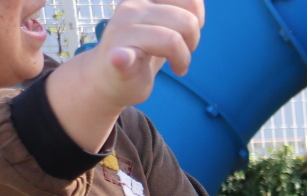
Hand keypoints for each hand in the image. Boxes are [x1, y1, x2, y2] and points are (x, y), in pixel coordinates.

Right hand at [46, 1, 203, 150]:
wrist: (110, 76)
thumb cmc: (144, 49)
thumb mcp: (164, 24)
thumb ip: (180, 13)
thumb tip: (196, 5)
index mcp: (145, 0)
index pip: (189, 0)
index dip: (196, 18)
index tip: (185, 32)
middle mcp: (131, 9)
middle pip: (187, 20)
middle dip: (193, 41)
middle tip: (181, 53)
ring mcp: (121, 32)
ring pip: (172, 40)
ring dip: (182, 59)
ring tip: (176, 66)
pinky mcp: (116, 58)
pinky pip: (122, 55)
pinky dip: (123, 57)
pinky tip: (121, 58)